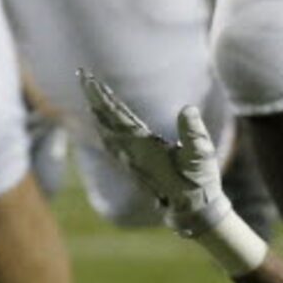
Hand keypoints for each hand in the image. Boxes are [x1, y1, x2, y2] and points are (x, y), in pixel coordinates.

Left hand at [80, 72, 230, 238]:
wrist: (191, 208)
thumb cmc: (198, 181)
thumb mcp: (201, 156)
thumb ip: (194, 132)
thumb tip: (187, 109)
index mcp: (143, 145)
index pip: (117, 115)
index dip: (103, 96)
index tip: (89, 79)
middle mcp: (130, 151)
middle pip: (105, 118)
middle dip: (93, 96)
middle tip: (81, 74)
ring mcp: (129, 158)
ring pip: (105, 128)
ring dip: (96, 107)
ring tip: (89, 89)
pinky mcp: (133, 163)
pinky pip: (110, 139)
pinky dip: (102, 124)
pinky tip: (100, 120)